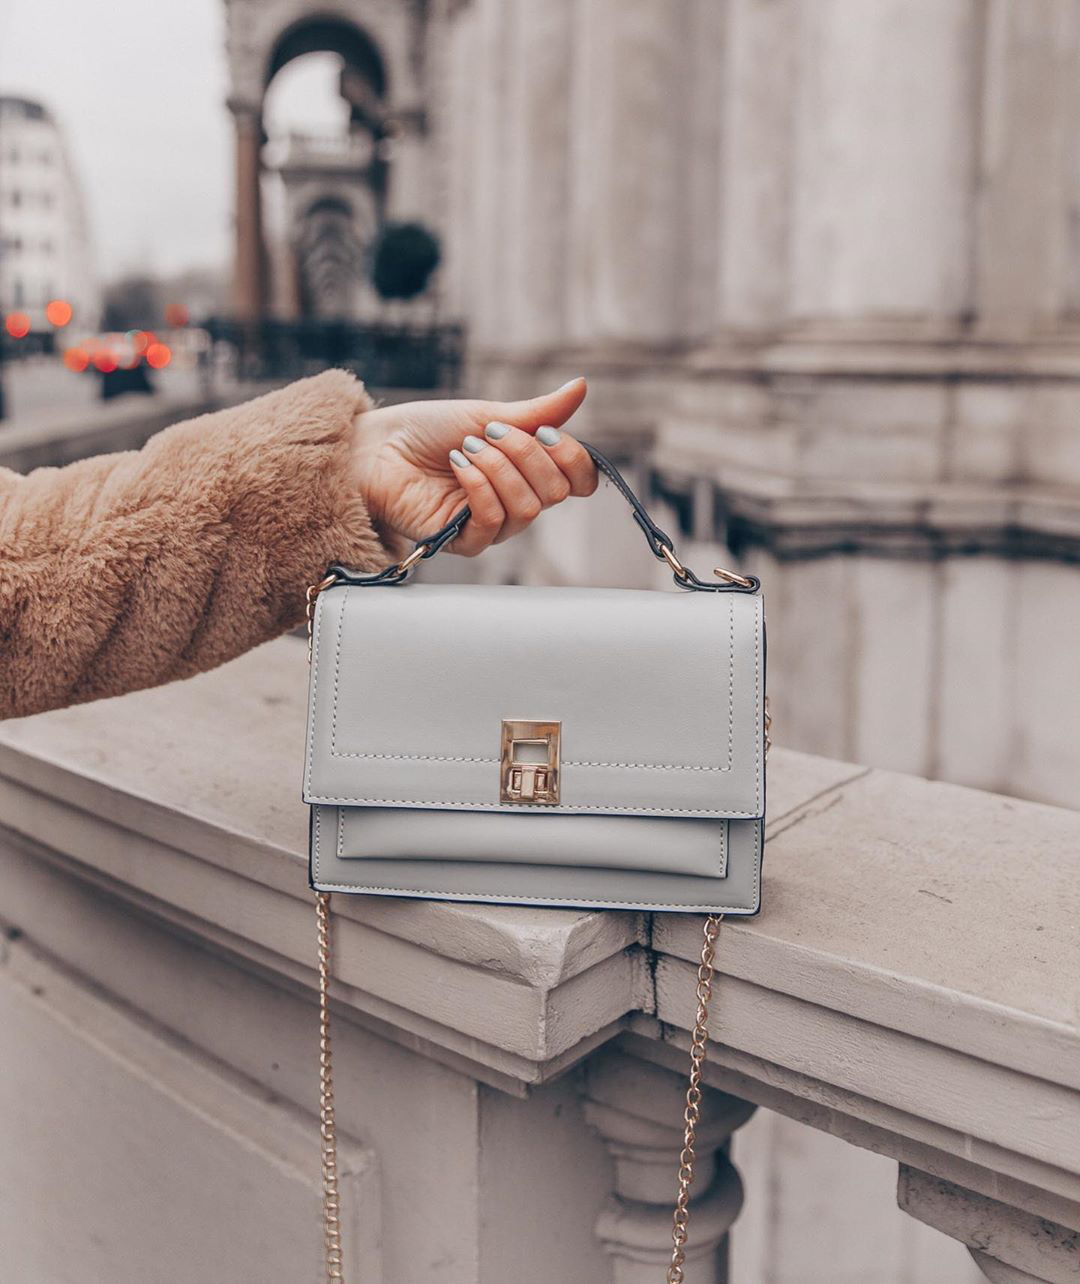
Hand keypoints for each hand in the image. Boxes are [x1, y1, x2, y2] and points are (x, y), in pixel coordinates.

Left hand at [352, 378, 596, 555]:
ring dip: (497, 469)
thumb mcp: (488, 414)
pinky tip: (457, 466)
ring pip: (527, 509)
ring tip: (466, 449)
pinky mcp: (463, 542)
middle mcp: (517, 501)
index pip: (579, 481)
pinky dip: (478, 487)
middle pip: (556, 492)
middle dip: (525, 454)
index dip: (573, 458)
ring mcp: (492, 524)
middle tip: (489, 433)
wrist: (379, 446)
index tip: (544, 431)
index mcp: (529, 472)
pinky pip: (492, 522)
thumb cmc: (428, 430)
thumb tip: (581, 386)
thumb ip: (538, 412)